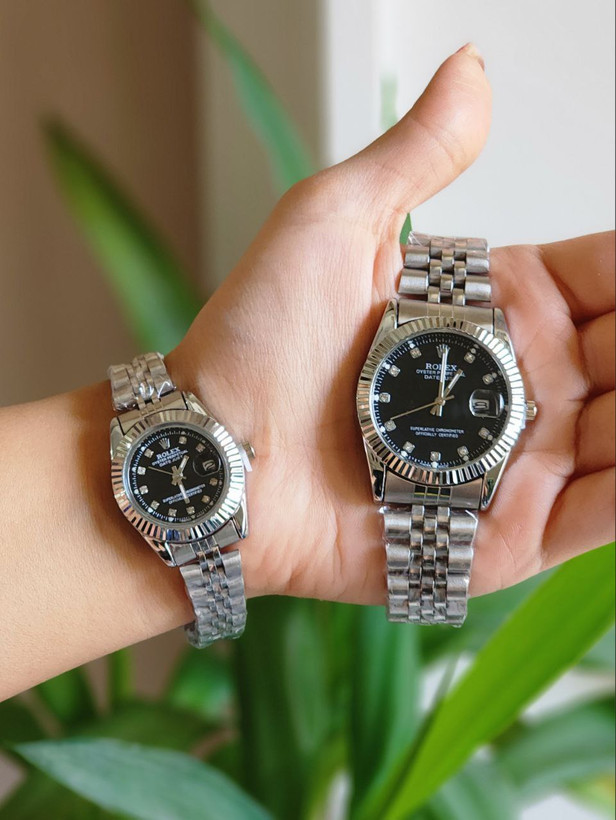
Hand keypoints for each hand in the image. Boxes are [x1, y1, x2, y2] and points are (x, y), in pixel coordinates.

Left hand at [170, 44, 614, 604]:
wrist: (215, 460)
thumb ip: (415, 155)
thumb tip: (471, 69)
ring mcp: (512, 464)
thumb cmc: (255, 345)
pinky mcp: (503, 537)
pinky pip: (601, 513)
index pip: (603, 281)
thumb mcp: (332, 223)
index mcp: (486, 311)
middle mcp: (509, 388)